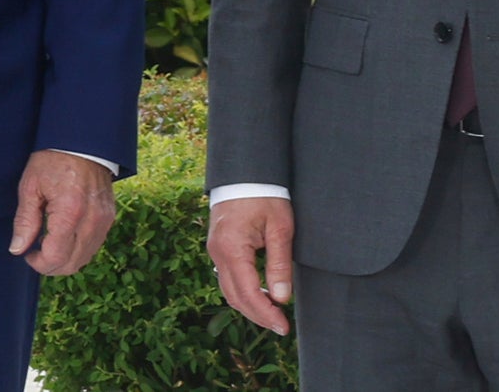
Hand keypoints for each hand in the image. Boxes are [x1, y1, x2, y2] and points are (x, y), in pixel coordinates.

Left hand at [9, 150, 116, 275]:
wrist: (83, 142)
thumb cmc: (53, 160)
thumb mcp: (30, 187)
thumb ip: (24, 221)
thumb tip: (18, 249)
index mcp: (70, 212)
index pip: (55, 258)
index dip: (38, 263)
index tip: (27, 253)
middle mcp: (91, 219)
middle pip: (71, 264)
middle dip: (50, 265)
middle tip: (36, 250)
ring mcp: (104, 219)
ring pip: (84, 258)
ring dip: (65, 258)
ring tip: (50, 240)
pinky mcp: (109, 217)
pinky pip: (94, 244)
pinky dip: (78, 248)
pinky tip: (65, 234)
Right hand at [208, 196, 293, 334]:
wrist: (245, 171)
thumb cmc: (265, 195)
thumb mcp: (280, 228)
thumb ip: (280, 264)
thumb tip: (281, 297)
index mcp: (232, 248)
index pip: (248, 292)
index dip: (265, 313)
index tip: (282, 326)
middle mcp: (218, 253)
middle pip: (235, 297)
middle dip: (258, 315)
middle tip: (280, 326)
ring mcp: (215, 251)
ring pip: (229, 290)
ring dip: (250, 305)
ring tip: (273, 314)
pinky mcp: (218, 247)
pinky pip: (228, 278)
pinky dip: (243, 291)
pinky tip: (261, 294)